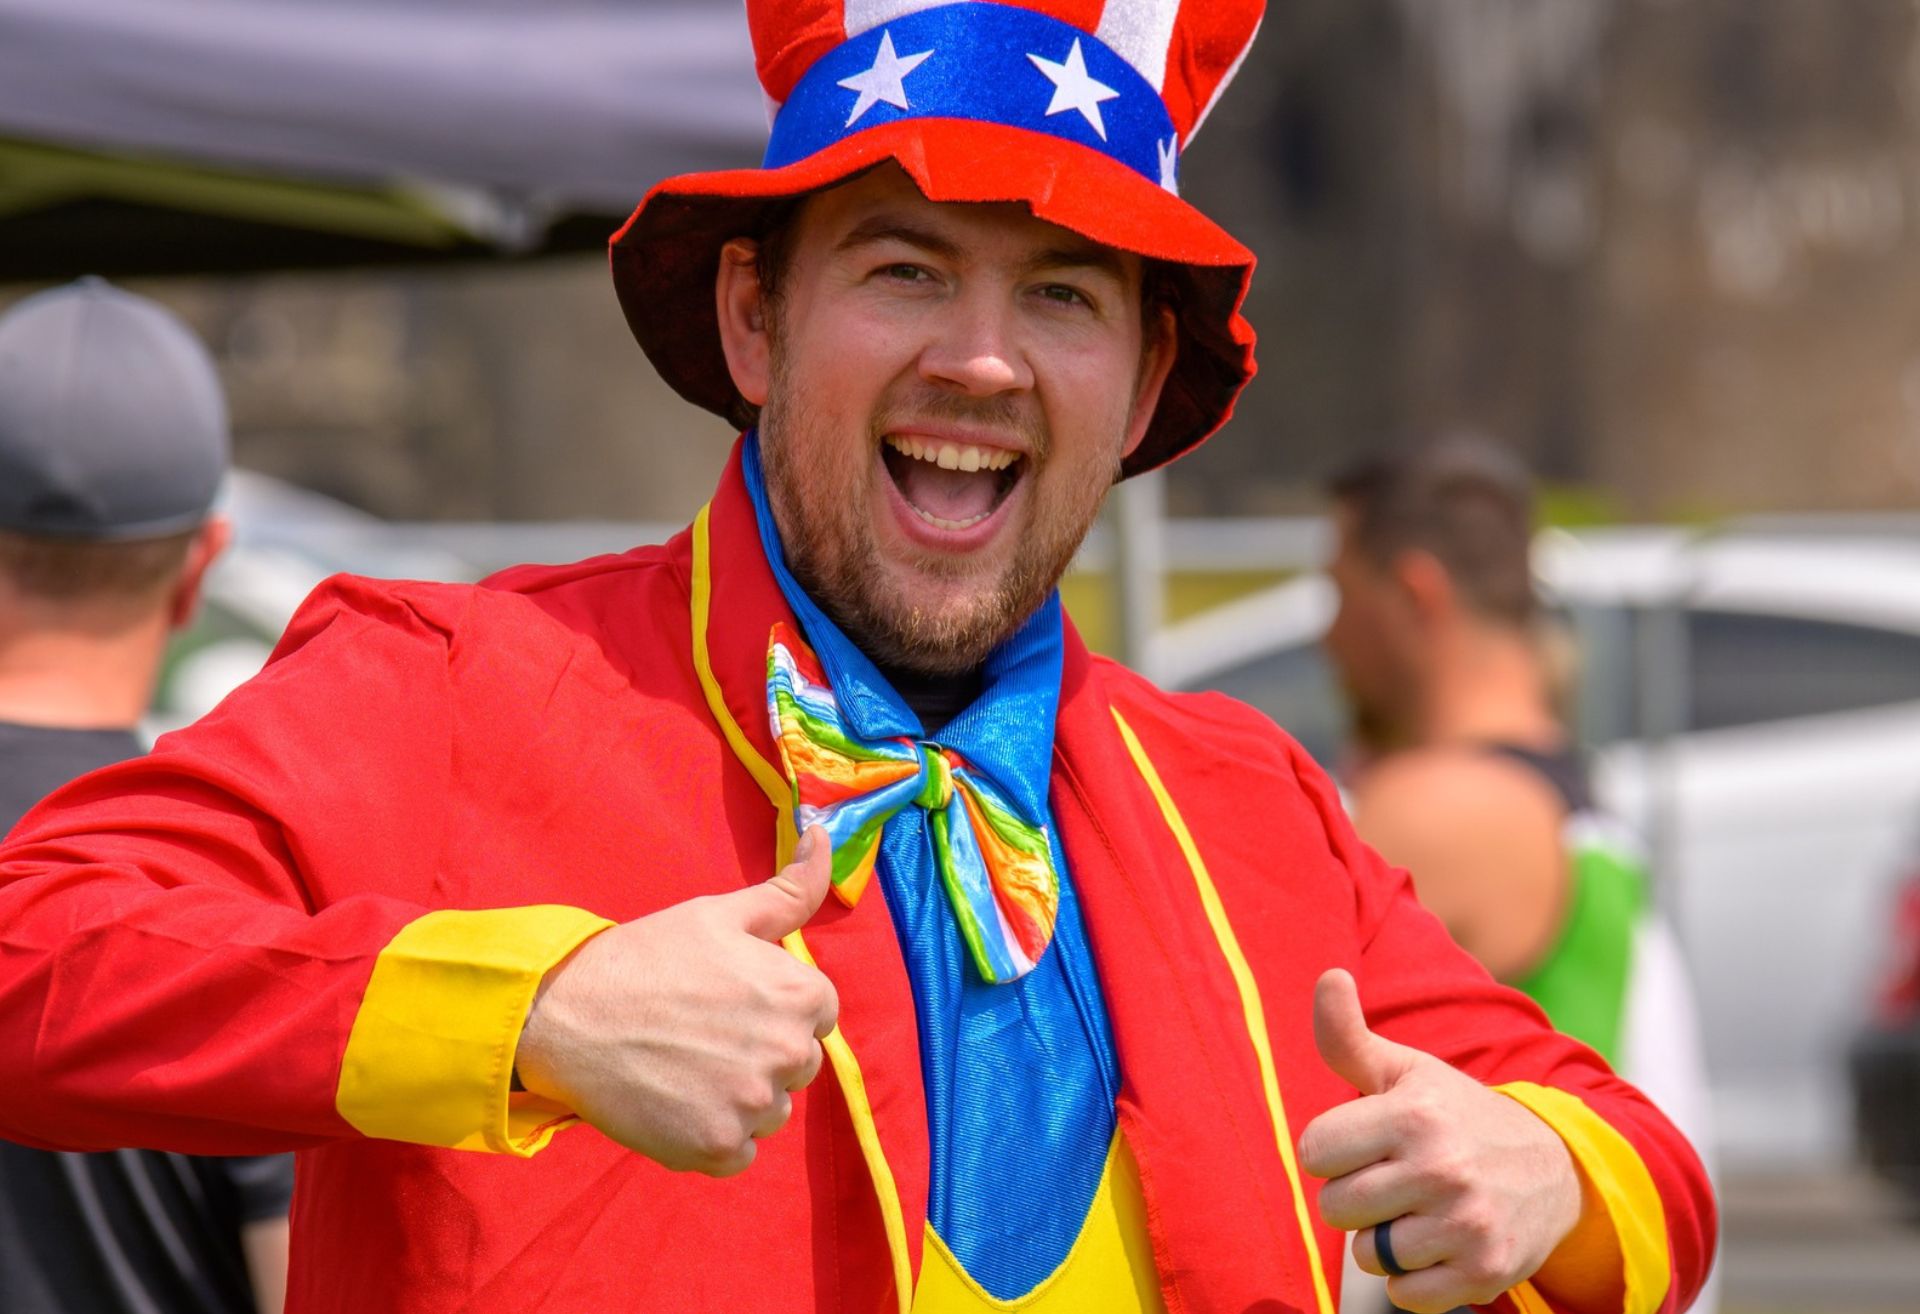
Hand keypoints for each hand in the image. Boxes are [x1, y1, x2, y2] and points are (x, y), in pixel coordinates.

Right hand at [513, 827, 839, 1175]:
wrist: (566, 1015)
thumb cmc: (647, 957)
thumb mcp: (723, 913)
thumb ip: (791, 887)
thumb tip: (824, 833)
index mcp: (799, 993)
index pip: (819, 1012)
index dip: (775, 1004)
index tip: (730, 1000)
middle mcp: (788, 1053)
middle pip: (799, 1063)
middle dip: (762, 1050)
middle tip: (702, 1031)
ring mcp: (752, 1106)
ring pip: (771, 1110)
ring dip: (740, 1096)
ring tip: (686, 1064)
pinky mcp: (717, 1149)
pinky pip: (740, 1152)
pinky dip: (714, 1135)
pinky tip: (677, 1101)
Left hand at [1298, 969, 1581, 1312]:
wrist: (1554, 1170)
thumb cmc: (1458, 1115)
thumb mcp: (1407, 1071)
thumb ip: (1349, 1035)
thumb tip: (1328, 976)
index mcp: (1414, 1114)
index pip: (1314, 1151)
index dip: (1333, 1149)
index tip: (1365, 1142)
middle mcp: (1442, 1168)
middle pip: (1336, 1207)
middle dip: (1356, 1195)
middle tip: (1394, 1178)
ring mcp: (1465, 1225)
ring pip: (1368, 1254)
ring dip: (1384, 1239)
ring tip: (1419, 1209)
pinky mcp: (1484, 1273)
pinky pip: (1405, 1295)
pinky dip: (1413, 1279)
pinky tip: (1438, 1244)